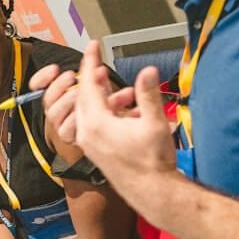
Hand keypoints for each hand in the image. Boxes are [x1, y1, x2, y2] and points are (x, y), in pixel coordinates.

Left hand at [71, 43, 176, 205]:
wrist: (152, 193)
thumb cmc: (154, 161)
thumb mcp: (154, 124)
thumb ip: (148, 94)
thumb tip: (148, 70)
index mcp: (96, 124)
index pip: (88, 84)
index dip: (91, 61)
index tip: (93, 45)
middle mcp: (87, 133)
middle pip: (84, 96)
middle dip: (94, 78)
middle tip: (103, 65)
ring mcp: (89, 143)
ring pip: (90, 110)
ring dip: (104, 98)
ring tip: (128, 94)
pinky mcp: (95, 151)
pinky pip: (94, 124)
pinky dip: (106, 113)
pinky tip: (129, 113)